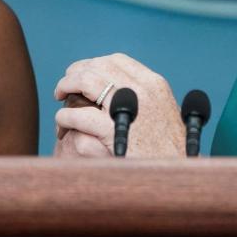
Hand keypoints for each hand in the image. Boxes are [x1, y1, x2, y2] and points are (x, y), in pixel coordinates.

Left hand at [53, 53, 183, 157]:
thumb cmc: (171, 150)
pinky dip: (66, 115)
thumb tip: (122, 87)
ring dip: (67, 85)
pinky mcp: (113, 132)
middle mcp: (141, 91)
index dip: (94, 63)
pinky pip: (80, 115)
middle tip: (65, 84)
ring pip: (86, 82)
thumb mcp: (165, 113)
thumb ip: (145, 98)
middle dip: (77, 73)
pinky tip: (62, 120)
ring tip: (59, 95)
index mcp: (153, 84)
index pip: (117, 60)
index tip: (82, 71)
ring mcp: (127, 109)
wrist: (176, 176)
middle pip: (98, 67)